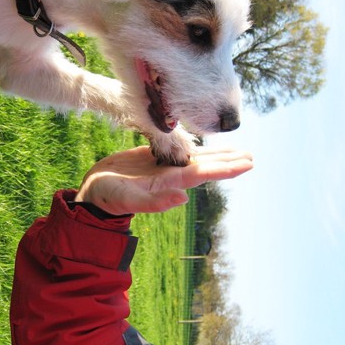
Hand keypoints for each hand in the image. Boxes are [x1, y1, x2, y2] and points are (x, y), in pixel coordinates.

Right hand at [74, 146, 252, 214]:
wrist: (92, 194)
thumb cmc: (107, 198)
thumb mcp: (128, 199)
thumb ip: (154, 202)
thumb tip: (183, 198)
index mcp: (169, 182)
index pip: (203, 173)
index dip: (226, 168)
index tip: (248, 163)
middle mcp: (170, 174)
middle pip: (205, 165)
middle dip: (228, 160)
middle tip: (252, 155)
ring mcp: (162, 166)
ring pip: (195, 157)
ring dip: (216, 153)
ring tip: (236, 149)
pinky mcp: (151, 156)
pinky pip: (178, 149)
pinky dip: (193, 145)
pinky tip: (200, 142)